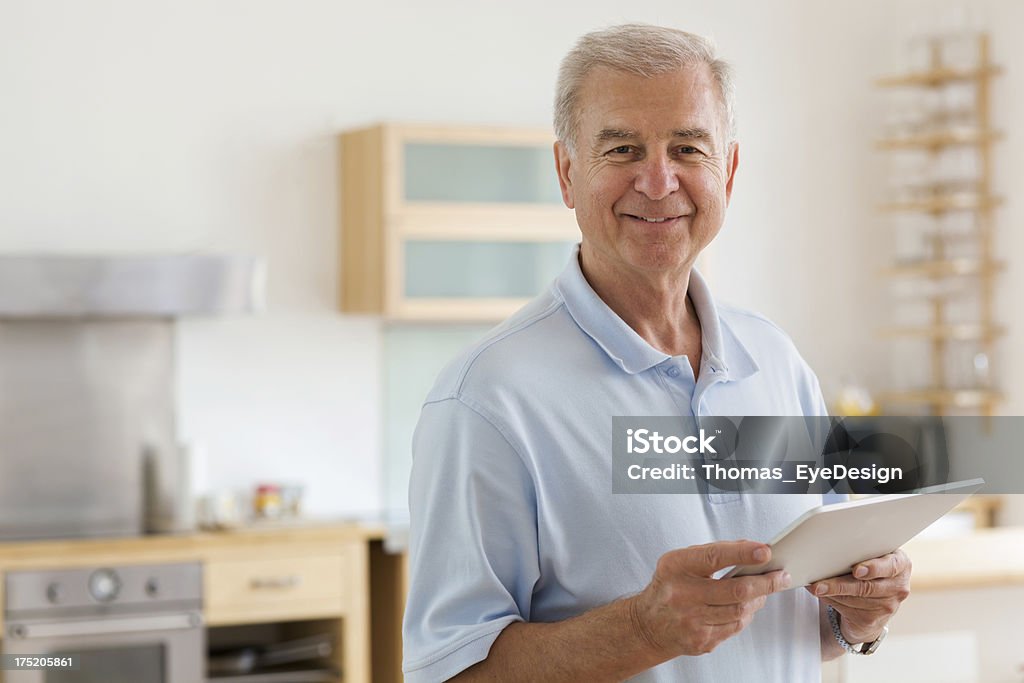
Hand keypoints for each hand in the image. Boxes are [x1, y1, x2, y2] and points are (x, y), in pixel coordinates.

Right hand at [630, 540, 790, 657]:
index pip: (713, 557)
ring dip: (758, 599)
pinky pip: (735, 627)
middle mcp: (682, 595)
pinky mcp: (701, 640)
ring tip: (765, 589)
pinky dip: (745, 615)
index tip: (764, 551)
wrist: (649, 623)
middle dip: (765, 582)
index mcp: (676, 567)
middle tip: (781, 576)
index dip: (742, 553)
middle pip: (736, 591)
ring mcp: (692, 621)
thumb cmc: (670, 586)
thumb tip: (751, 549)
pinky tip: (746, 606)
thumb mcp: (682, 561)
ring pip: (740, 611)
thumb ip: (713, 553)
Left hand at [807, 549, 911, 643]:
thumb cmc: (870, 570)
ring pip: (854, 599)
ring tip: (815, 587)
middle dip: (840, 585)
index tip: (857, 570)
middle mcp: (898, 587)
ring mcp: (888, 606)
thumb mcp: (872, 557)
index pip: (891, 566)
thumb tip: (828, 549)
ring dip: (830, 592)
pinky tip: (822, 594)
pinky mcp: (873, 620)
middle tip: (820, 585)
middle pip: (866, 586)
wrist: (875, 600)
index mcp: (900, 564)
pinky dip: (831, 600)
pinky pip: (847, 609)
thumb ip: (861, 552)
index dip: (873, 568)